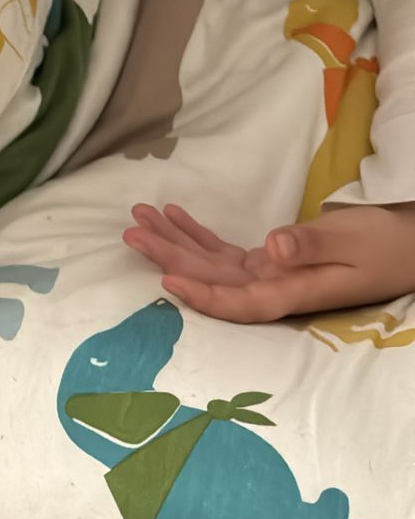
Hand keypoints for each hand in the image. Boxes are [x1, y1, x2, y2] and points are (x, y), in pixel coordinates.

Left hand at [123, 201, 414, 322]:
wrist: (405, 248)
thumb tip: (270, 249)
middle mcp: (274, 288)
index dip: (201, 295)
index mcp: (292, 292)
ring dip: (176, 241)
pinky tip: (173, 215)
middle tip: (132, 231)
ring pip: (212, 264)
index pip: (238, 302)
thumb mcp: (347, 242)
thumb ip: (309, 246)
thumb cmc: (381, 246)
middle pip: (213, 279)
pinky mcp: (272, 261)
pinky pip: (227, 251)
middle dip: (170, 256)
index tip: (166, 278)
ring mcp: (270, 275)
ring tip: (139, 218)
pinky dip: (199, 234)